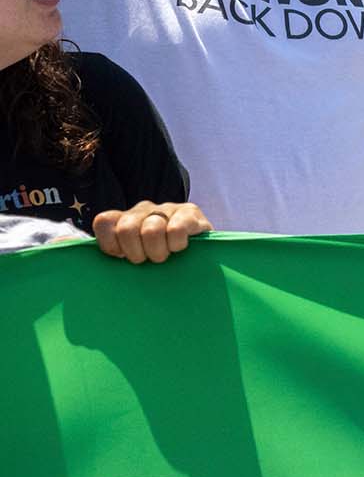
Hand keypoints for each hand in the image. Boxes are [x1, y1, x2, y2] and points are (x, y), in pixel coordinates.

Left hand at [93, 201, 210, 263]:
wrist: (194, 266)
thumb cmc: (151, 264)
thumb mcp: (121, 261)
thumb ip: (91, 253)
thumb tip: (57, 244)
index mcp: (123, 220)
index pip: (104, 220)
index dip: (109, 243)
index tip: (120, 258)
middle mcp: (143, 210)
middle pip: (127, 226)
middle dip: (135, 252)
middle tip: (145, 261)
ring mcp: (168, 209)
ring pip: (151, 228)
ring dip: (157, 251)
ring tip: (163, 257)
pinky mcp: (192, 213)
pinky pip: (177, 228)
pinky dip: (176, 244)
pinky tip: (180, 249)